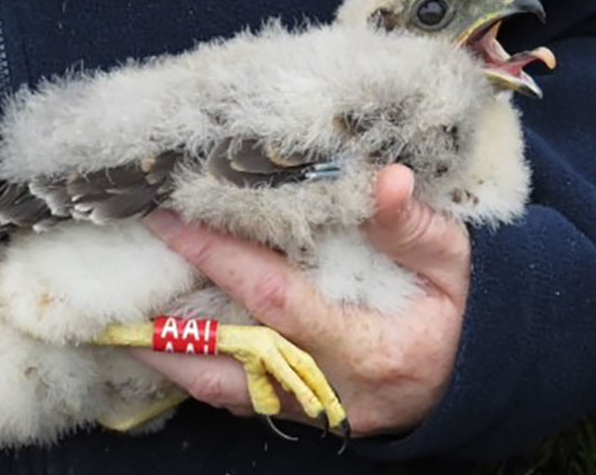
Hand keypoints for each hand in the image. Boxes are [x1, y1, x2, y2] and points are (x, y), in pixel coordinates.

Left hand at [136, 164, 471, 435]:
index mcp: (368, 348)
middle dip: (167, 329)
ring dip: (172, 363)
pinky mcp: (309, 414)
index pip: (275, 300)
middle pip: (231, 364)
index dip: (219, 259)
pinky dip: (203, 373)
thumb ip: (413, 226)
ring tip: (125, 327)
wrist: (479, 380)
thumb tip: (383, 180)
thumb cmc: (467, 316)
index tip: (172, 221)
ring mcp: (316, 410)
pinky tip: (173, 348)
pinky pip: (243, 401)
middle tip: (116, 290)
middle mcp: (332, 389)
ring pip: (228, 395)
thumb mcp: (457, 264)